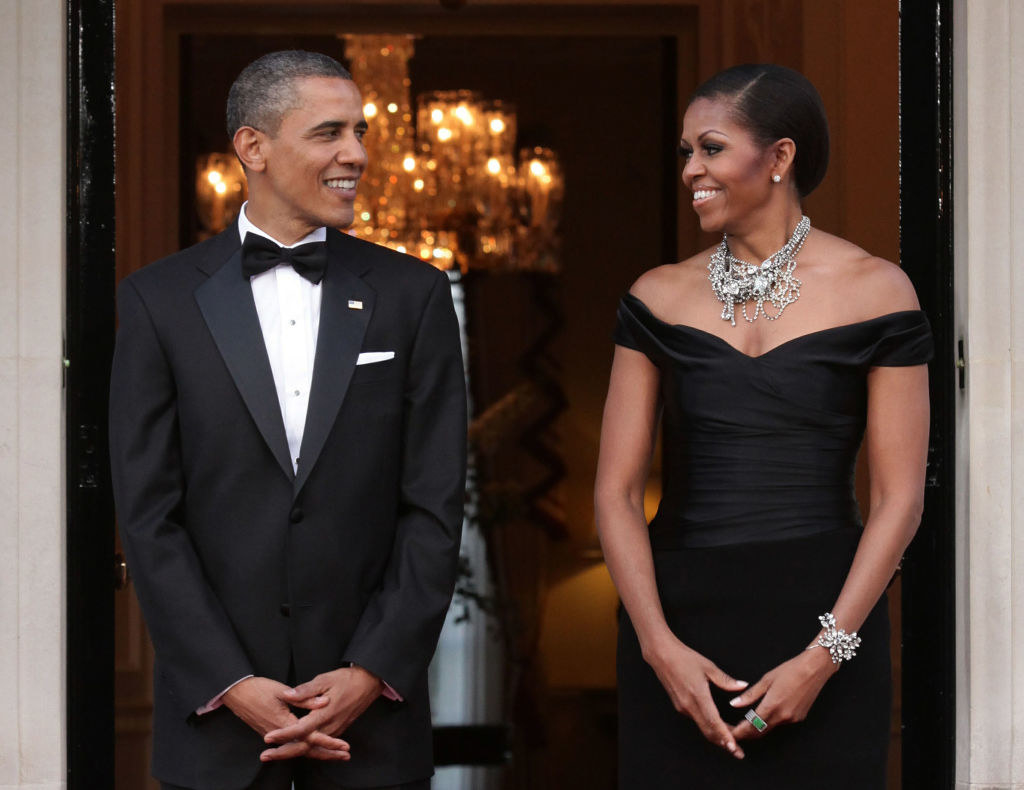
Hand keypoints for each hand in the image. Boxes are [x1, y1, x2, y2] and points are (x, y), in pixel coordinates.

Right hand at [222, 676, 350, 761]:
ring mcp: (274, 736)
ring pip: (299, 749)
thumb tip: (324, 702)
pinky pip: (292, 745)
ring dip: (318, 752)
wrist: (235, 693)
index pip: (310, 737)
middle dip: (327, 753)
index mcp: (284, 723)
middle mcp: (280, 734)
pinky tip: (315, 748)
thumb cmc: (258, 688)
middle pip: (306, 749)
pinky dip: (306, 749)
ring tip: (336, 754)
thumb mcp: (282, 690)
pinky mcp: (271, 734)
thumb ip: (305, 698)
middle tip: (345, 755)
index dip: (328, 742)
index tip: (343, 745)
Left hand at [263, 666, 384, 759]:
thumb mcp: (325, 679)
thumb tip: (287, 694)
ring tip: (274, 755)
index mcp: (325, 714)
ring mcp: (335, 731)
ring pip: (311, 748)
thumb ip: (305, 690)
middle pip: (304, 746)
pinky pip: (319, 745)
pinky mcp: (337, 731)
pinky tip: (294, 749)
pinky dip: (305, 749)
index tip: (268, 737)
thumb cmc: (346, 679)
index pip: (300, 730)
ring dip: (292, 752)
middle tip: (265, 756)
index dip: (283, 735)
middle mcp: (330, 726)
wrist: (368, 683)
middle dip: (283, 752)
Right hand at [644, 634, 748, 758]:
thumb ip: (726, 680)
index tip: (735, 748)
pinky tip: (717, 726)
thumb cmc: (685, 658)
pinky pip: (697, 721)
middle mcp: (689, 706)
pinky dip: (709, 727)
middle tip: (738, 752)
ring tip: (732, 741)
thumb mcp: (708, 667)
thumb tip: (742, 686)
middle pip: (709, 732)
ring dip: (717, 736)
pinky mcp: (680, 706)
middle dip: (724, 743)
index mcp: (698, 696)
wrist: (662, 655)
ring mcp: (683, 707)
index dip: (726, 737)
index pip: (714, 723)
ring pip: (703, 728)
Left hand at [728, 646, 838, 740]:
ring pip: (770, 729)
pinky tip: (764, 717)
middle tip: (735, 731)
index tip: (730, 733)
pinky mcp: (799, 718)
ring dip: (758, 729)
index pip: (752, 726)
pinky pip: (781, 724)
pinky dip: (770, 723)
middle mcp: (783, 716)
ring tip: (745, 724)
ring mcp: (792, 719)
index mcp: (772, 706)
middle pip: (760, 732)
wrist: (814, 669)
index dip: (740, 732)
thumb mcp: (766, 680)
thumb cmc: (790, 670)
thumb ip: (749, 695)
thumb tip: (734, 704)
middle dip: (747, 734)